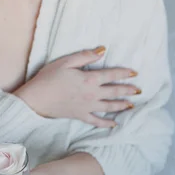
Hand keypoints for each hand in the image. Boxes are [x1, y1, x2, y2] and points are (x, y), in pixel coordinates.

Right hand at [14, 47, 139, 127]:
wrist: (36, 99)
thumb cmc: (48, 78)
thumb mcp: (65, 62)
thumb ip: (85, 56)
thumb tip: (102, 50)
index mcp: (89, 78)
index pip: (112, 75)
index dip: (124, 73)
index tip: (134, 73)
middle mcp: (92, 94)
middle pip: (114, 91)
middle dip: (128, 90)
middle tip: (138, 90)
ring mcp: (87, 106)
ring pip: (109, 106)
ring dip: (122, 105)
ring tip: (131, 105)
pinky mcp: (80, 116)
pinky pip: (97, 121)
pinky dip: (106, 123)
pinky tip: (114, 124)